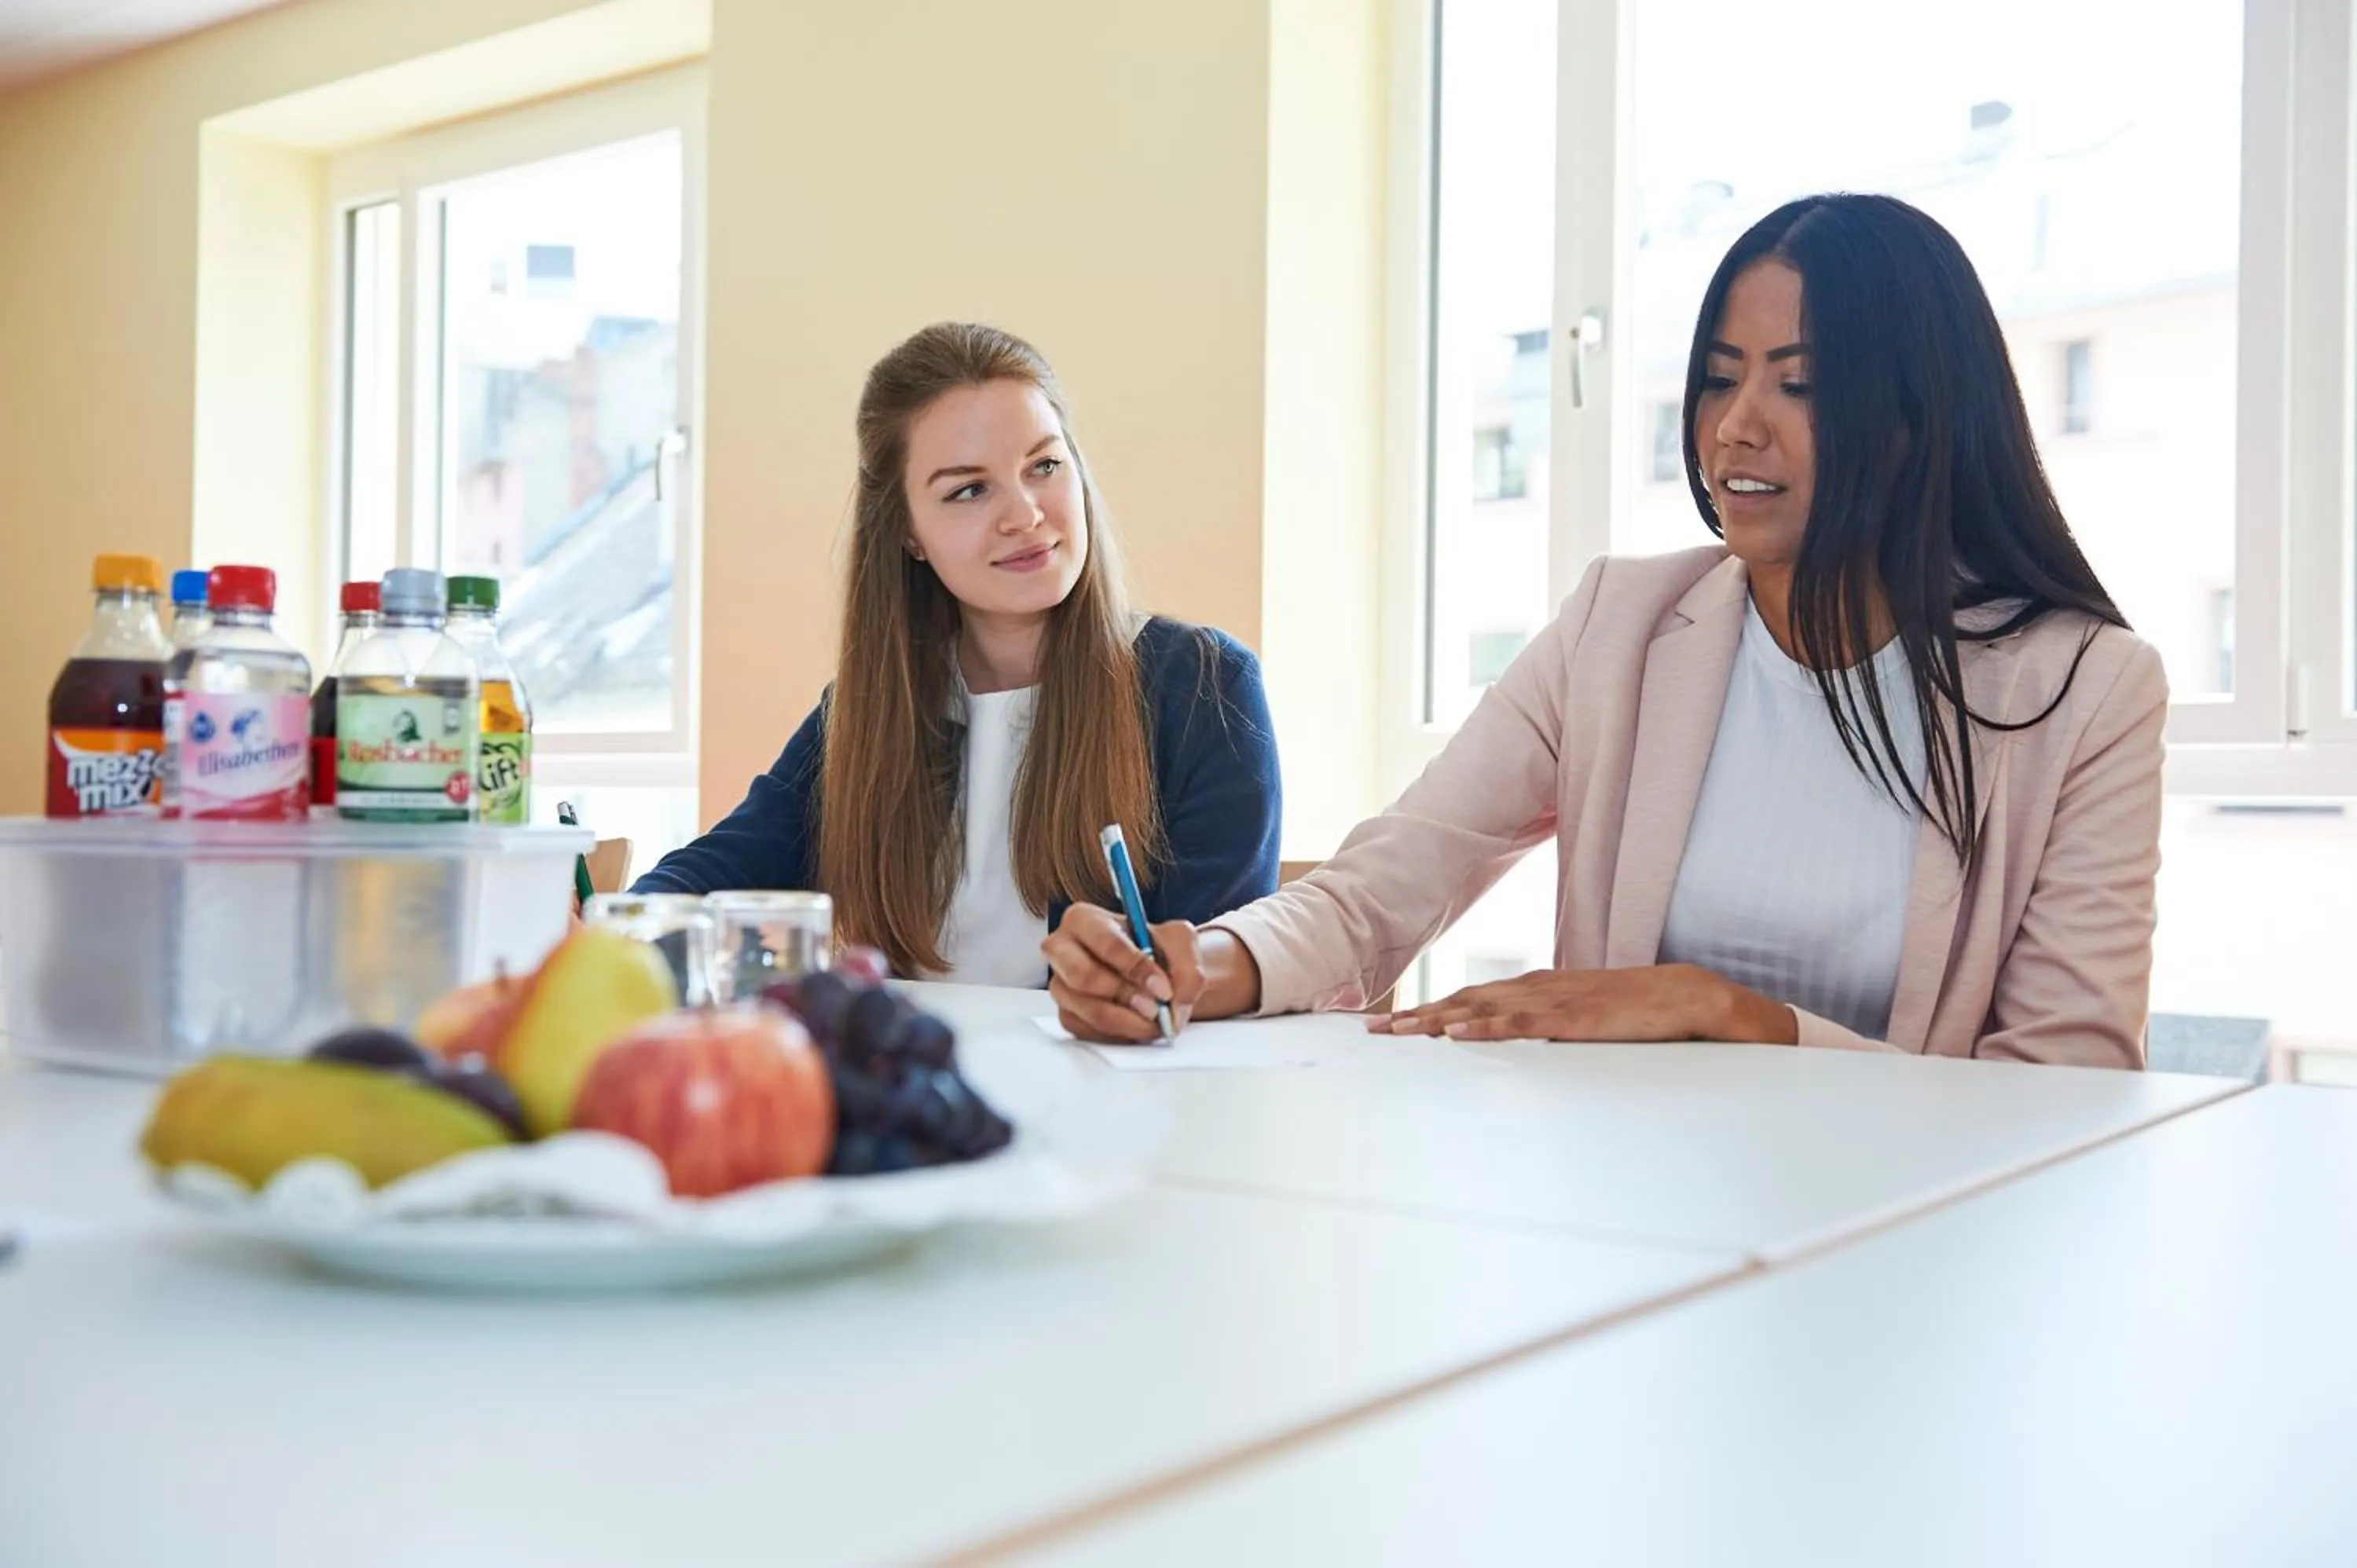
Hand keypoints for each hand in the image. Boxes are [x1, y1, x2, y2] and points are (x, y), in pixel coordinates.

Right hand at [1043, 905, 1205, 1044]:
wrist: (1153, 975)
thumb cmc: (1157, 949)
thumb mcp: (1181, 941)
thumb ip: (1188, 962)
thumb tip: (1179, 995)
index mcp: (1083, 919)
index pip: (1103, 941)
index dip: (1135, 966)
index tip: (1162, 987)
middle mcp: (1062, 950)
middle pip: (1082, 976)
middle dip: (1124, 995)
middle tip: (1155, 1008)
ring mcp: (1061, 985)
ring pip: (1089, 1009)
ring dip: (1128, 1020)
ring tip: (1155, 1020)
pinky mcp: (1068, 1014)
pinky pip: (1091, 1031)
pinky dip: (1121, 1033)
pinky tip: (1139, 1024)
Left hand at [1369, 964, 1797, 1044]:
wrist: (1686, 996)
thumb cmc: (1634, 1011)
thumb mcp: (1582, 1017)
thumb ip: (1549, 1025)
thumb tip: (1518, 1038)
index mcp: (1537, 990)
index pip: (1472, 1000)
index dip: (1430, 1010)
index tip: (1391, 1022)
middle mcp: (1536, 990)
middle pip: (1464, 1002)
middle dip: (1417, 1016)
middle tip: (1372, 1029)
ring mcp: (1553, 1003)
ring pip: (1481, 1011)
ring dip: (1436, 1021)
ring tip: (1397, 1032)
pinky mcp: (1573, 1020)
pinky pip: (1520, 1025)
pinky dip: (1484, 1029)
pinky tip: (1455, 1034)